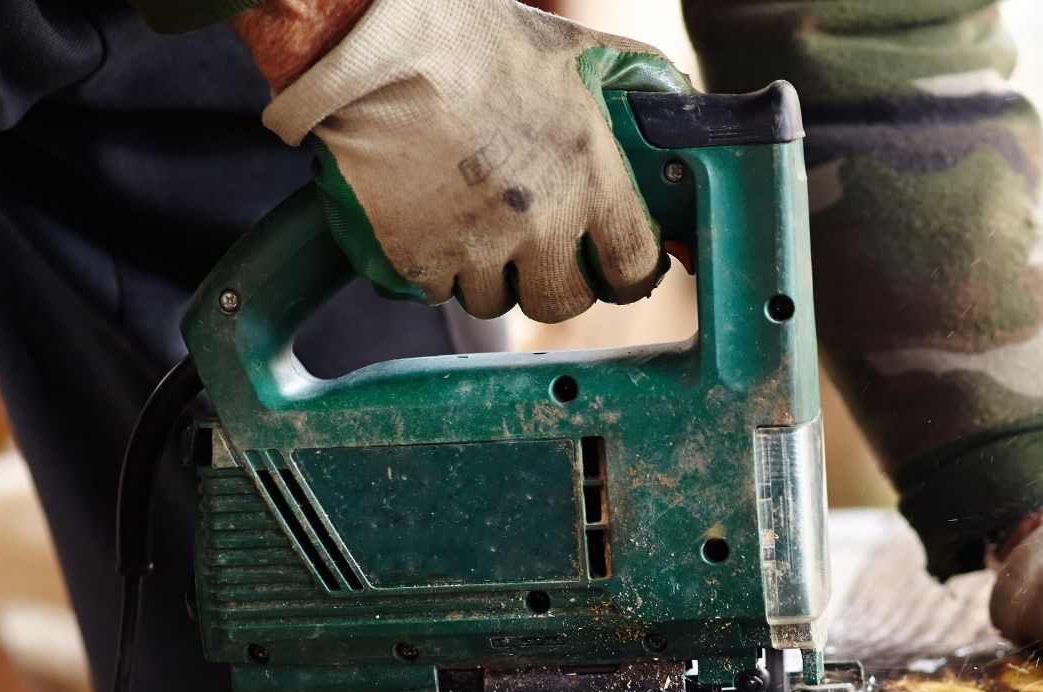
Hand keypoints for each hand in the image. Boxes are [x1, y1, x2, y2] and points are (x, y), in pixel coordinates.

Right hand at [249, 0, 688, 319]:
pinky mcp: (420, 258)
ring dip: (492, 279)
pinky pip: (439, 293)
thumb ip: (625, 75)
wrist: (371, 45)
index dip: (627, 274)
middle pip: (564, 301)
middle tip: (540, 261)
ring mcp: (478, 246)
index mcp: (589, 176)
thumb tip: (671, 97)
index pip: (633, 266)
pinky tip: (431, 231)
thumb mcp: (566, 50)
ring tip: (477, 236)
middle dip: (556, 284)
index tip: (614, 269)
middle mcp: (541, 222)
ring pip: (497, 302)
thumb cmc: (469, 37)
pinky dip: (438, 272)